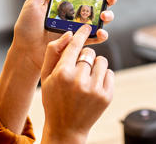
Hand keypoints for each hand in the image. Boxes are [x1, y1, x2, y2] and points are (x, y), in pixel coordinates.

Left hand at [12, 0, 117, 70]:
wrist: (25, 51)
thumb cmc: (26, 28)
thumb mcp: (33, 3)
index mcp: (65, 4)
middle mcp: (73, 15)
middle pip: (96, 5)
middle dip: (107, 1)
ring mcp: (76, 29)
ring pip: (99, 21)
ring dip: (107, 17)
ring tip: (104, 16)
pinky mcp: (77, 43)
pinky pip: (93, 39)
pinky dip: (100, 36)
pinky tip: (101, 33)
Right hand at [40, 25, 113, 143]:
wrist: (66, 128)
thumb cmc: (53, 99)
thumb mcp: (45, 77)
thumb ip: (53, 53)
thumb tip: (68, 34)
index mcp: (62, 73)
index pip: (75, 45)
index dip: (81, 33)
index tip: (86, 26)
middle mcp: (79, 80)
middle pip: (89, 52)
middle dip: (85, 57)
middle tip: (78, 69)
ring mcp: (95, 89)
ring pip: (101, 61)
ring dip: (95, 66)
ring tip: (86, 78)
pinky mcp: (106, 96)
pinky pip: (110, 73)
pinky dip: (103, 76)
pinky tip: (93, 86)